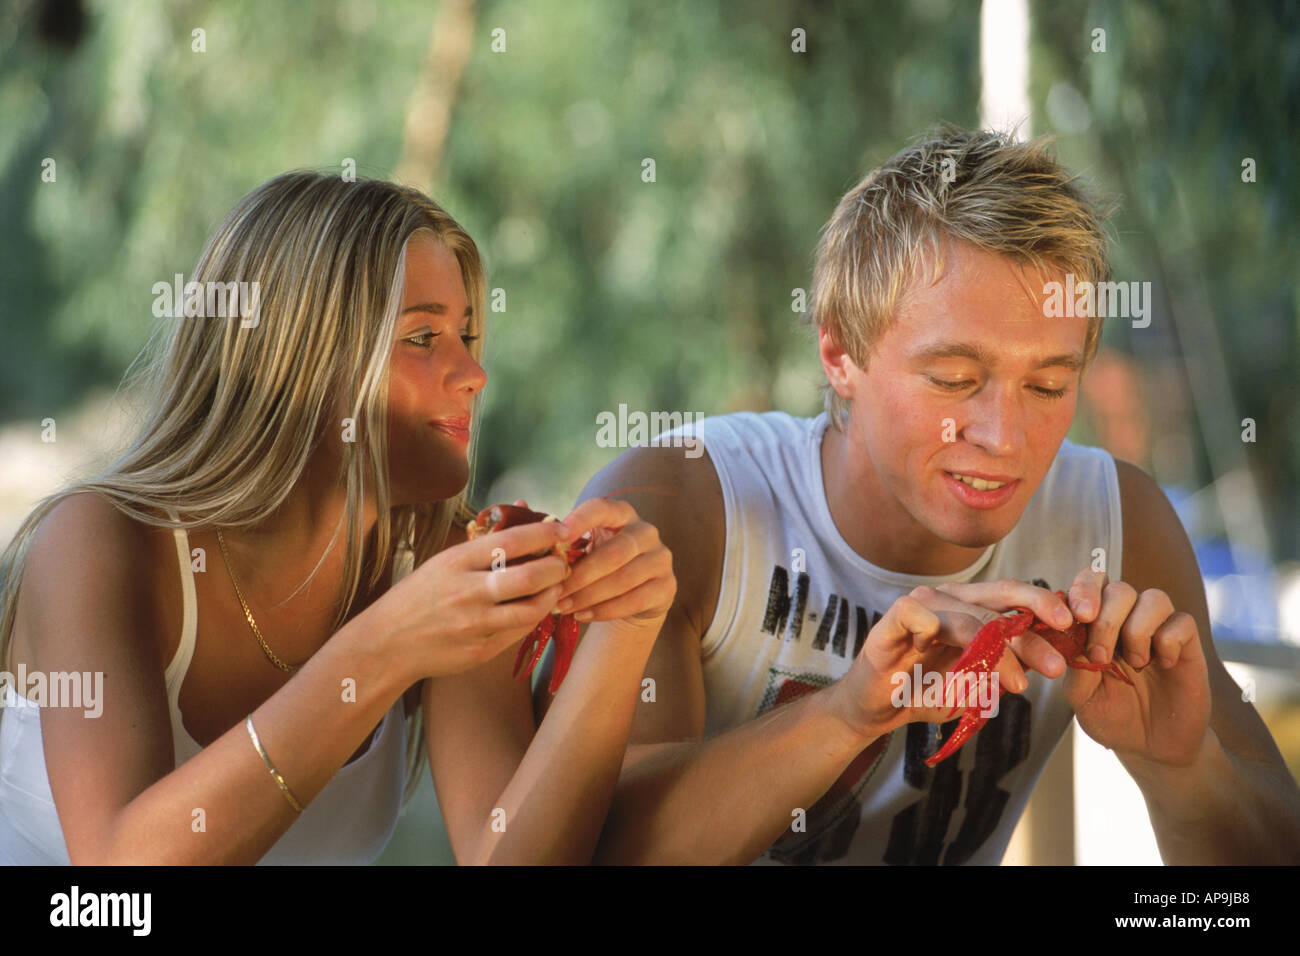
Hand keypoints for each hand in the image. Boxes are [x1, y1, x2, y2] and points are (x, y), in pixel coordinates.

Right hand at [374, 516, 572, 679]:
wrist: (386, 644)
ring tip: (555, 587)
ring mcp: (475, 625)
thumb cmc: (419, 596)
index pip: (512, 541)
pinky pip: (519, 633)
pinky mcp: (480, 651)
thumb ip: (486, 540)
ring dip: (552, 596)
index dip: (544, 534)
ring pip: (531, 610)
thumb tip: (522, 505)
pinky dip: (533, 618)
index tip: (563, 529)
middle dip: (557, 568)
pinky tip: (535, 608)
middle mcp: (468, 592)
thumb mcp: (444, 562)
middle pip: (529, 577)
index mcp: (457, 562)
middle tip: (564, 563)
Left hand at [550, 496, 675, 631]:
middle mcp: (646, 531)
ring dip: (589, 596)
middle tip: (555, 592)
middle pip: (613, 553)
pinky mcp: (667, 586)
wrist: (634, 592)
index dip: (580, 520)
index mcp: (621, 513)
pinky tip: (582, 615)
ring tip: (563, 607)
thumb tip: (527, 526)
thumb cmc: (599, 561)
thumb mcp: (584, 545)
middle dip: (580, 575)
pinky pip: (635, 600)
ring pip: (623, 579)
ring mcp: (660, 558)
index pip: (601, 509)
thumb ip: (562, 540)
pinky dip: (605, 610)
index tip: (558, 536)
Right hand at [828, 585, 1043, 740]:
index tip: (1073, 628)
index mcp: (970, 606)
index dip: (1043, 605)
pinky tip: (940, 656)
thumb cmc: (926, 689)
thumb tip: (1053, 659)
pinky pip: (917, 614)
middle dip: (1031, 631)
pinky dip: (932, 631)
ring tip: (1017, 685)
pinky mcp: (893, 617)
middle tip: (1056, 662)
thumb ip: (1008, 666)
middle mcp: (949, 598)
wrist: (877, 707)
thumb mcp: (977, 682)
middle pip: (997, 600)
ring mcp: (921, 604)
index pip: (1012, 596)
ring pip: (967, 617)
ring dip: (996, 652)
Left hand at [1061, 570, 1210, 767]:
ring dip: (1138, 630)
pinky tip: (1162, 664)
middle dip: (1106, 619)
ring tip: (1134, 664)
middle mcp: (1126, 620)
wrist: (1151, 747)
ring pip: (1154, 598)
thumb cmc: (1112, 716)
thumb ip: (1077, 666)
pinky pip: (1181, 622)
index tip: (1080, 615)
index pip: (1091, 583)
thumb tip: (1072, 635)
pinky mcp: (1187, 645)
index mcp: (1095, 625)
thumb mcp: (1083, 698)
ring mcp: (1158, 630)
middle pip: (1120, 589)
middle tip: (1100, 655)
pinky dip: (1168, 641)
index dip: (1085, 589)